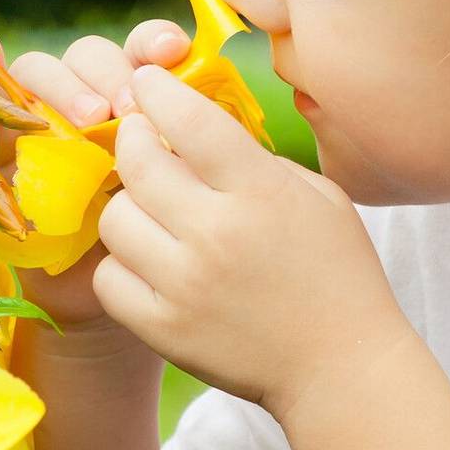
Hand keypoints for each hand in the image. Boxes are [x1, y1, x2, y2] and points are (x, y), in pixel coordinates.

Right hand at [0, 19, 189, 330]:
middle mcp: (98, 103)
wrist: (149, 301)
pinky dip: (2, 103)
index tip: (175, 53)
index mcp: (151, 97)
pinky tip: (28, 121)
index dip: (153, 40)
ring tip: (90, 122)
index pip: (145, 46)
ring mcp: (49, 127)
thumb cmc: (193, 242)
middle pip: (88, 55)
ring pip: (38, 75)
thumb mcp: (207, 189)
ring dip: (63, 89)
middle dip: (106, 71)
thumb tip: (220, 107)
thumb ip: (205, 146)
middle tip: (127, 107)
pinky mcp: (9, 157)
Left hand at [92, 65, 416, 413]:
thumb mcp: (318, 196)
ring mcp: (185, 285)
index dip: (158, 91)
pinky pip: (109, 278)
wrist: (341, 368)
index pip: (188, 120)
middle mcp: (218, 235)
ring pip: (114, 219)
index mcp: (261, 193)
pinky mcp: (164, 329)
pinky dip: (122, 265)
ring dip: (127, 204)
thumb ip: (256, 159)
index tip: (146, 81)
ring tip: (148, 207)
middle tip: (138, 136)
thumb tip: (193, 125)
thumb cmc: (336, 273)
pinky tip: (147, 260)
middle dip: (131, 138)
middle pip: (137, 163)